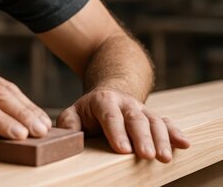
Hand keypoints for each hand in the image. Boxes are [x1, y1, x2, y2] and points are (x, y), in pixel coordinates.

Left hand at [56, 87, 189, 162]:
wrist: (109, 95)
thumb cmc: (89, 110)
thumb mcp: (74, 113)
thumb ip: (69, 123)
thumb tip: (68, 136)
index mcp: (103, 101)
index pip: (110, 116)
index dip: (116, 132)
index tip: (122, 149)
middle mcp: (125, 103)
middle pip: (135, 119)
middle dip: (142, 138)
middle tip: (146, 155)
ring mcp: (141, 109)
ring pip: (154, 121)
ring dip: (162, 139)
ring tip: (164, 157)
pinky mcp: (153, 116)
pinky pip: (166, 123)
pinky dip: (176, 133)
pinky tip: (184, 144)